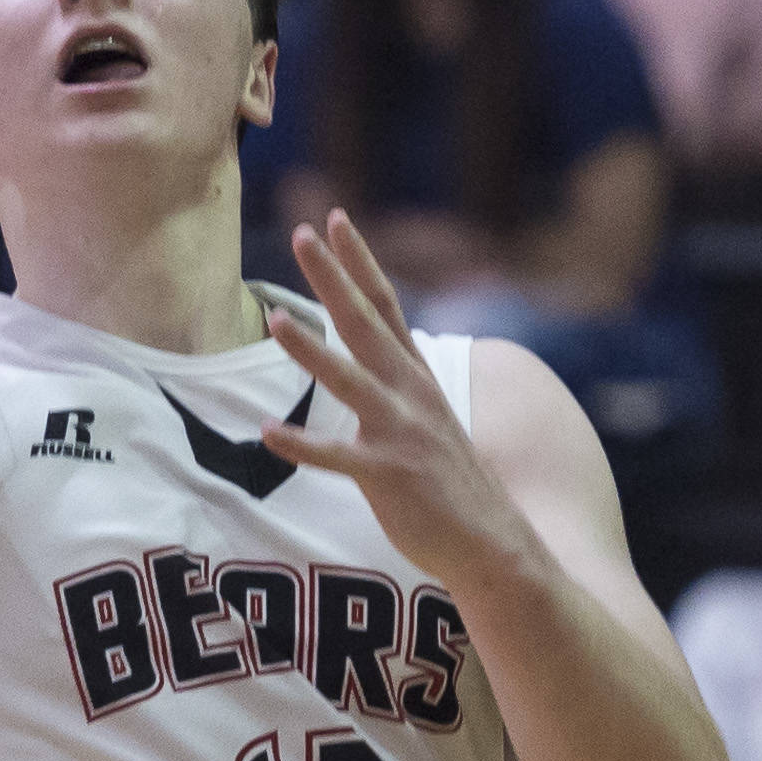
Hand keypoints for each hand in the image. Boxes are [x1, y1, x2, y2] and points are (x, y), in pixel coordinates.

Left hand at [260, 211, 531, 589]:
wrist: (491, 542)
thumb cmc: (449, 479)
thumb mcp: (428, 414)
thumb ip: (399, 377)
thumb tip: (374, 344)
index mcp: (416, 375)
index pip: (386, 303)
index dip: (359, 261)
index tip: (336, 218)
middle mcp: (410, 393)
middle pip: (366, 323)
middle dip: (334, 278)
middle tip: (304, 234)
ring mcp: (400, 433)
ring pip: (350, 381)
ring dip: (311, 351)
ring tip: (275, 319)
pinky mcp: (389, 475)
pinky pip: (339, 458)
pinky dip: (304, 445)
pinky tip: (269, 434)